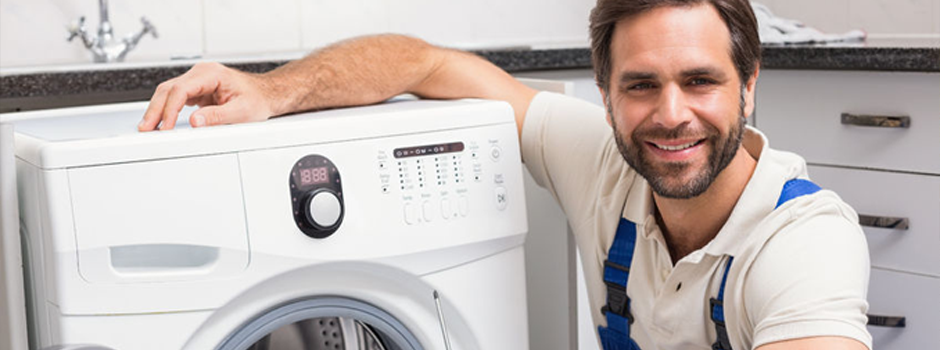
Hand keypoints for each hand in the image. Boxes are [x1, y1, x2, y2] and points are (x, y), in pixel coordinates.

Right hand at [139, 62, 278, 130]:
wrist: (266, 94)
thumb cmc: (258, 99)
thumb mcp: (241, 111)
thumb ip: (217, 117)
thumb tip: (194, 122)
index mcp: (211, 74)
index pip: (181, 89)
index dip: (170, 109)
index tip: (164, 126)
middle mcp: (201, 73)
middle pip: (169, 89)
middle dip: (156, 109)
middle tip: (146, 128)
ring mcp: (198, 80)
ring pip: (169, 92)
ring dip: (158, 109)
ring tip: (148, 127)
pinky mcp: (197, 89)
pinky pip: (176, 97)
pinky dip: (166, 109)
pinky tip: (160, 121)